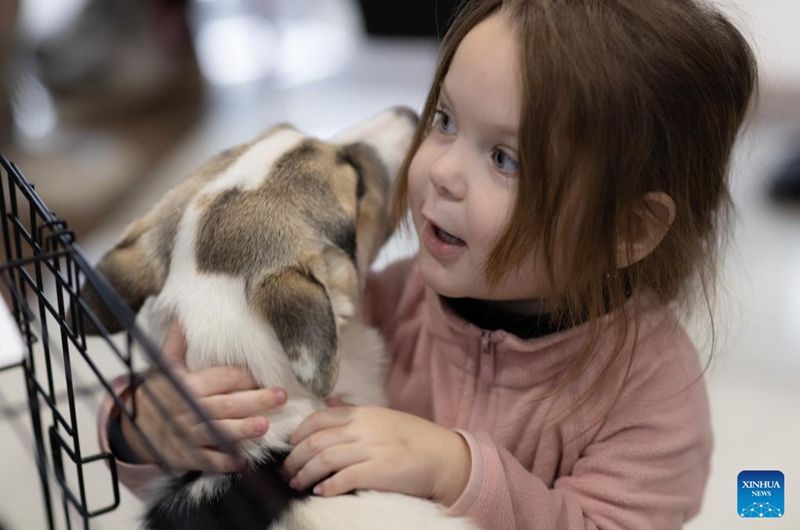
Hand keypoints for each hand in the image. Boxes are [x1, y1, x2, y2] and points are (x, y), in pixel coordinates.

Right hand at [119, 321, 286, 472]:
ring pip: (218, 432)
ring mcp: (187, 435)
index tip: (264, 376)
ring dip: (242, 431)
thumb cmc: (159, 393)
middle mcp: (188, 410)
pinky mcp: (187, 457)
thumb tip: (183, 315)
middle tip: (280, 396)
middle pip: (225, 405)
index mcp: (186, 385)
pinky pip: (207, 461)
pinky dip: (224, 462)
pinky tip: (243, 460)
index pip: (220, 378)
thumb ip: (176, 342)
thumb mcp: (164, 366)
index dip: (243, 377)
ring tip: (264, 426)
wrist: (135, 428)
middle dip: (254, 401)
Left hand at [282, 402, 470, 505]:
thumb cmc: (414, 439)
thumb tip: (328, 403)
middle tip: (287, 471)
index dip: (298, 433)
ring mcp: (372, 449)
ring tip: (297, 484)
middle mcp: (365, 428)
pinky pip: (344, 478)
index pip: (319, 418)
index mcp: (364, 414)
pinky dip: (327, 486)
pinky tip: (320, 492)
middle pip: (316, 440)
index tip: (290, 447)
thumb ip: (354, 413)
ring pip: (324, 459)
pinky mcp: (379, 471)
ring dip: (305, 474)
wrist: (444, 457)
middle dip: (295, 458)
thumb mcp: (383, 417)